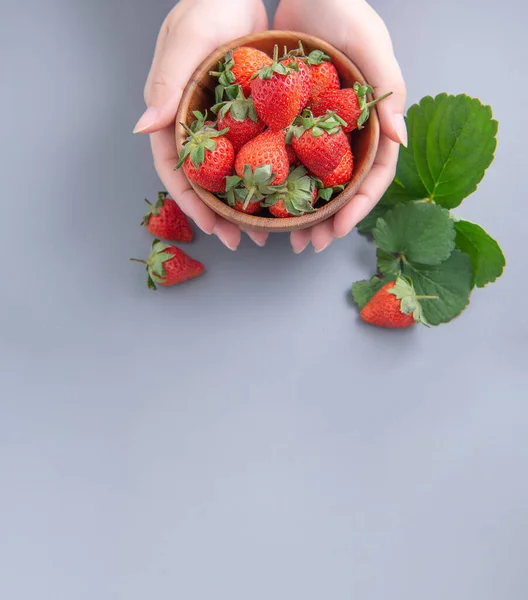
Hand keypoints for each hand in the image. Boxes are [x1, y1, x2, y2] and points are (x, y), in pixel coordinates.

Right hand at [134, 0, 268, 249]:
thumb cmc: (208, 5)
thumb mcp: (186, 41)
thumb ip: (166, 84)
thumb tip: (142, 129)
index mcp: (173, 113)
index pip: (175, 169)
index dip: (191, 203)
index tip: (212, 228)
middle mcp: (196, 124)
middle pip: (203, 180)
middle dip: (220, 214)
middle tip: (242, 241)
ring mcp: (222, 122)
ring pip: (230, 172)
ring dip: (244, 202)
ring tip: (265, 230)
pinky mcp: (247, 115)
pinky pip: (255, 151)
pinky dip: (267, 174)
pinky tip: (284, 193)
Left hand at [275, 0, 406, 252]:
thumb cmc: (343, 7)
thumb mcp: (370, 43)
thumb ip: (388, 88)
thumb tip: (401, 138)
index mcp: (372, 120)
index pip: (372, 174)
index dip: (358, 207)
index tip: (337, 231)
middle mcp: (345, 130)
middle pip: (341, 187)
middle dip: (326, 220)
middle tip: (307, 246)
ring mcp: (317, 128)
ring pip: (311, 179)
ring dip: (300, 211)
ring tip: (282, 236)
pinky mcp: (290, 120)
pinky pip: (282, 155)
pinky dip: (273, 179)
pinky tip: (259, 200)